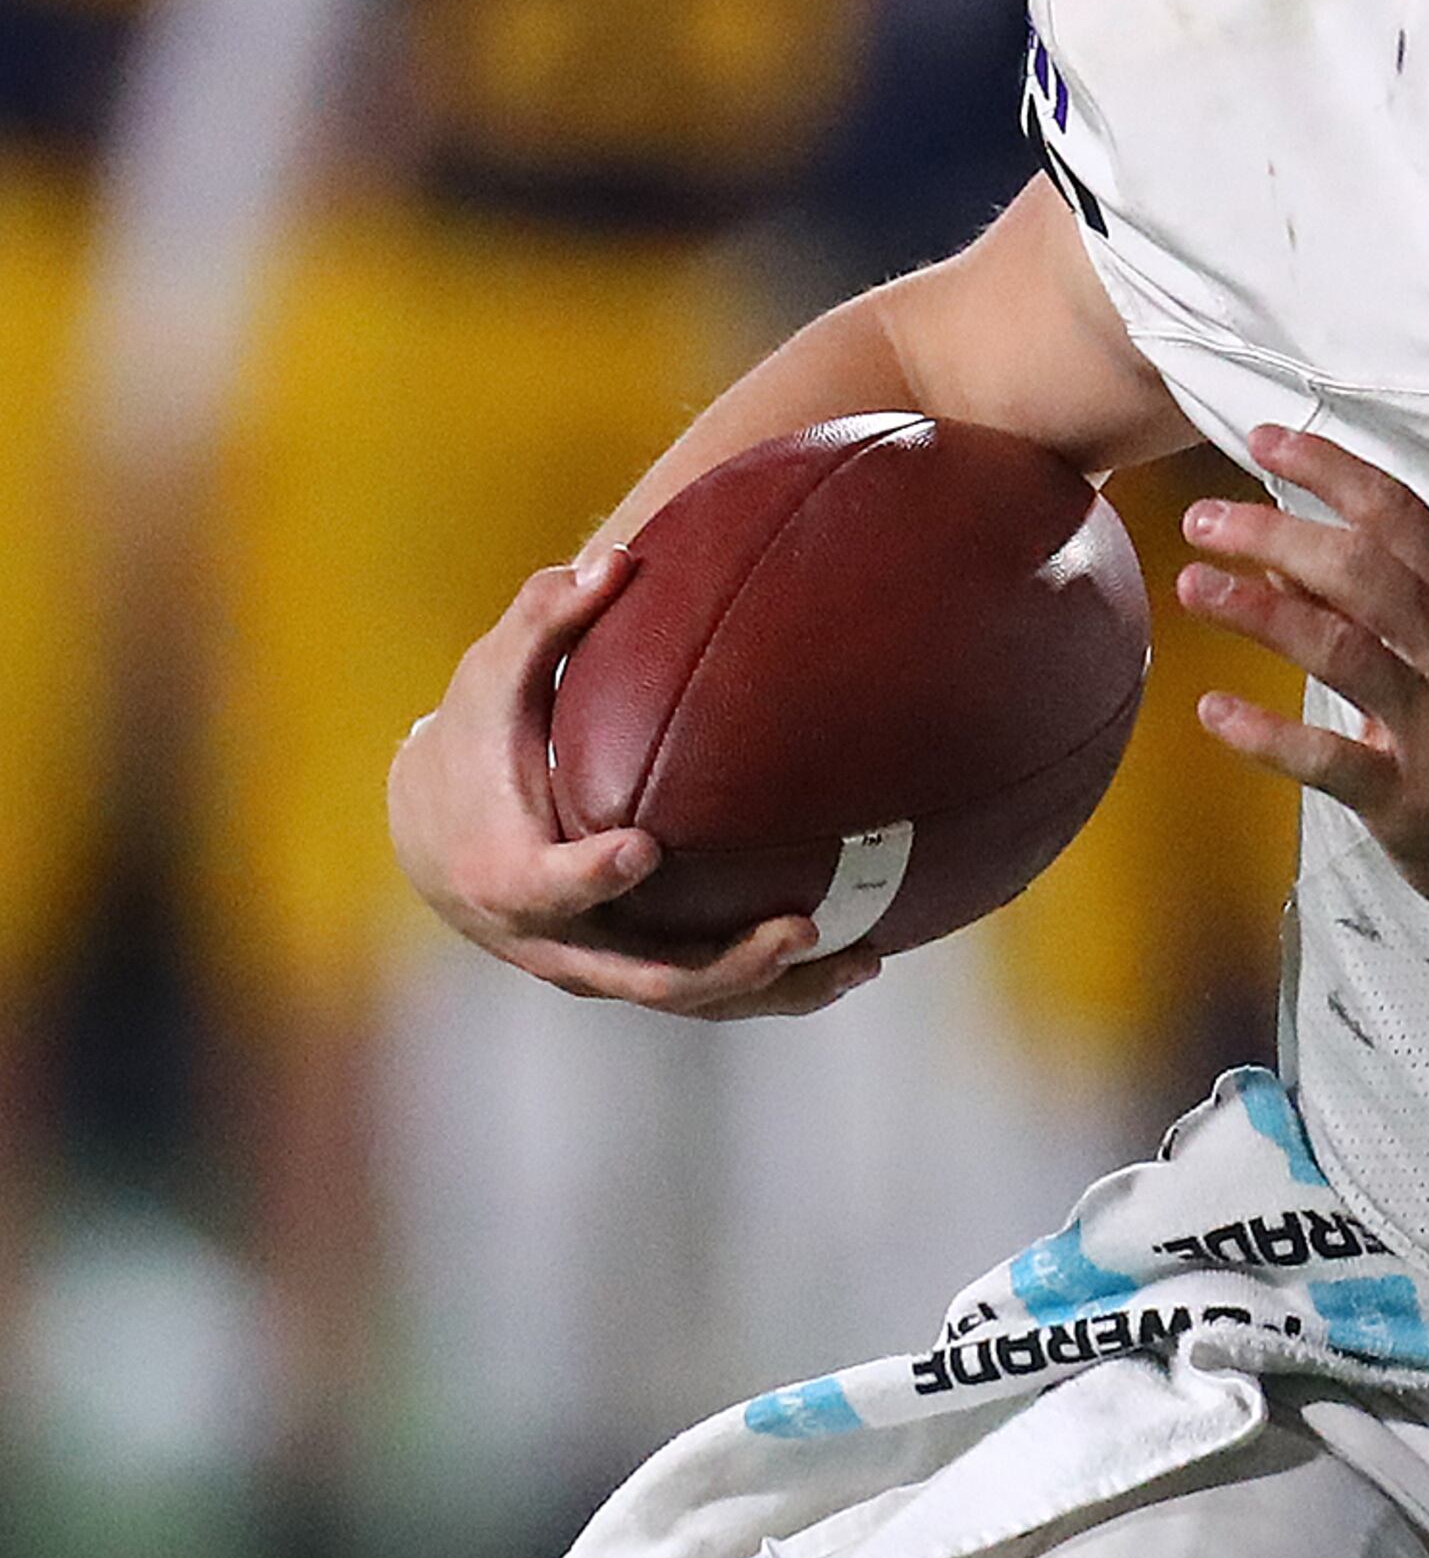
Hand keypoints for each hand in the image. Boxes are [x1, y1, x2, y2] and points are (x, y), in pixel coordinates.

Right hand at [385, 546, 884, 1022]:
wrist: (437, 840)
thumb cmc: (474, 744)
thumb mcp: (492, 680)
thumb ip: (546, 621)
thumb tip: (615, 558)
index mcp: (509, 875)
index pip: (549, 885)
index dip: (592, 874)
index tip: (646, 847)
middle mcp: (553, 942)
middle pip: (646, 974)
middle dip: (728, 961)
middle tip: (804, 926)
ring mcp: (596, 969)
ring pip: (689, 999)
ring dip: (777, 988)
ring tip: (862, 957)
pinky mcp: (629, 976)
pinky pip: (706, 996)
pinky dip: (774, 990)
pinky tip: (849, 963)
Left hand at [1178, 427, 1428, 917]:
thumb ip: (1379, 602)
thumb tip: (1279, 556)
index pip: (1400, 516)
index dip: (1329, 472)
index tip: (1265, 441)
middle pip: (1361, 572)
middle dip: (1274, 534)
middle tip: (1204, 521)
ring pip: (1340, 651)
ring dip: (1259, 613)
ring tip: (1193, 587)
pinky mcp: (1405, 796)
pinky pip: (1327, 759)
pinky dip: (1266, 734)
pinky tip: (1214, 711)